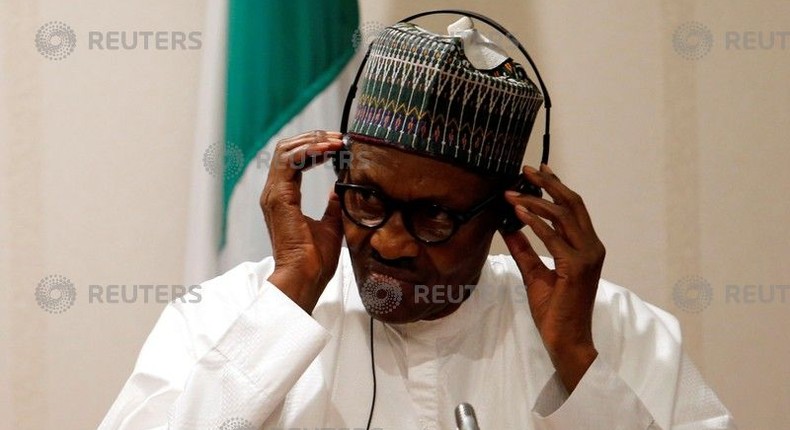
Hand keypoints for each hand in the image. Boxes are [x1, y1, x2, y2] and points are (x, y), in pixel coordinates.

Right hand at [260, 130, 344, 312]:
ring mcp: (274, 194)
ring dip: (313, 141)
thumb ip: (332, 206)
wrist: (305, 277)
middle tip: (338, 138)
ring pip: (286, 150)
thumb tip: (337, 191)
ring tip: (335, 141)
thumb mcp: (331, 225)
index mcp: (284, 198)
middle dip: (314, 139)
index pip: (294, 160)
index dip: (314, 148)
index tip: (338, 146)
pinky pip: (290, 161)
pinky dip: (309, 150)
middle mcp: (274, 192)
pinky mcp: (279, 197)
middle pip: (287, 149)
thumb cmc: (315, 260)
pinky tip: (328, 150)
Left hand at [501, 164, 605, 391]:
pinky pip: (553, 238)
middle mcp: (592, 247)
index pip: (573, 208)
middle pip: (572, 204)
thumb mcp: (534, 274)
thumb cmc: (554, 310)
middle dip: (548, 184)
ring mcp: (587, 257)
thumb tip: (507, 228)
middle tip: (525, 170)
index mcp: (587, 246)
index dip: (557, 186)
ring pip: (563, 216)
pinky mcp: (576, 268)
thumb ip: (524, 250)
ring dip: (535, 201)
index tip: (539, 170)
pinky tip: (518, 213)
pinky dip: (535, 223)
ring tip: (513, 193)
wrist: (566, 339)